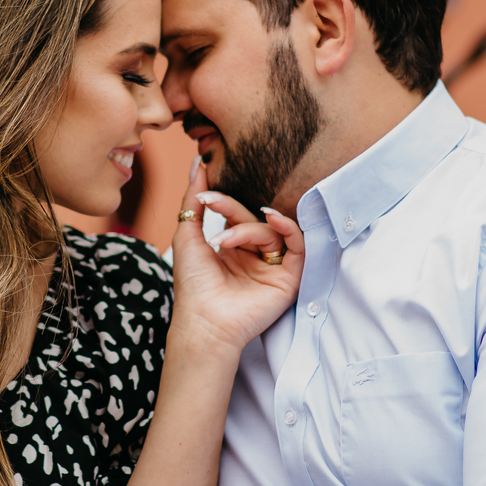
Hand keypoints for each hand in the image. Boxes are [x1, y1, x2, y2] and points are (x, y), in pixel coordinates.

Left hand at [170, 169, 304, 355]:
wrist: (203, 320)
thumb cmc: (192, 285)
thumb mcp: (187, 236)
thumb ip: (193, 200)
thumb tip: (197, 164)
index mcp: (233, 250)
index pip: (237, 216)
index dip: (224, 202)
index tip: (206, 196)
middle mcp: (255, 258)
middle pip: (255, 221)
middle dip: (233, 211)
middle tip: (213, 205)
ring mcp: (273, 268)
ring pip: (272, 232)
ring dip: (249, 229)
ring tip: (225, 241)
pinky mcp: (289, 279)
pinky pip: (299, 247)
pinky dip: (289, 229)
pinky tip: (273, 220)